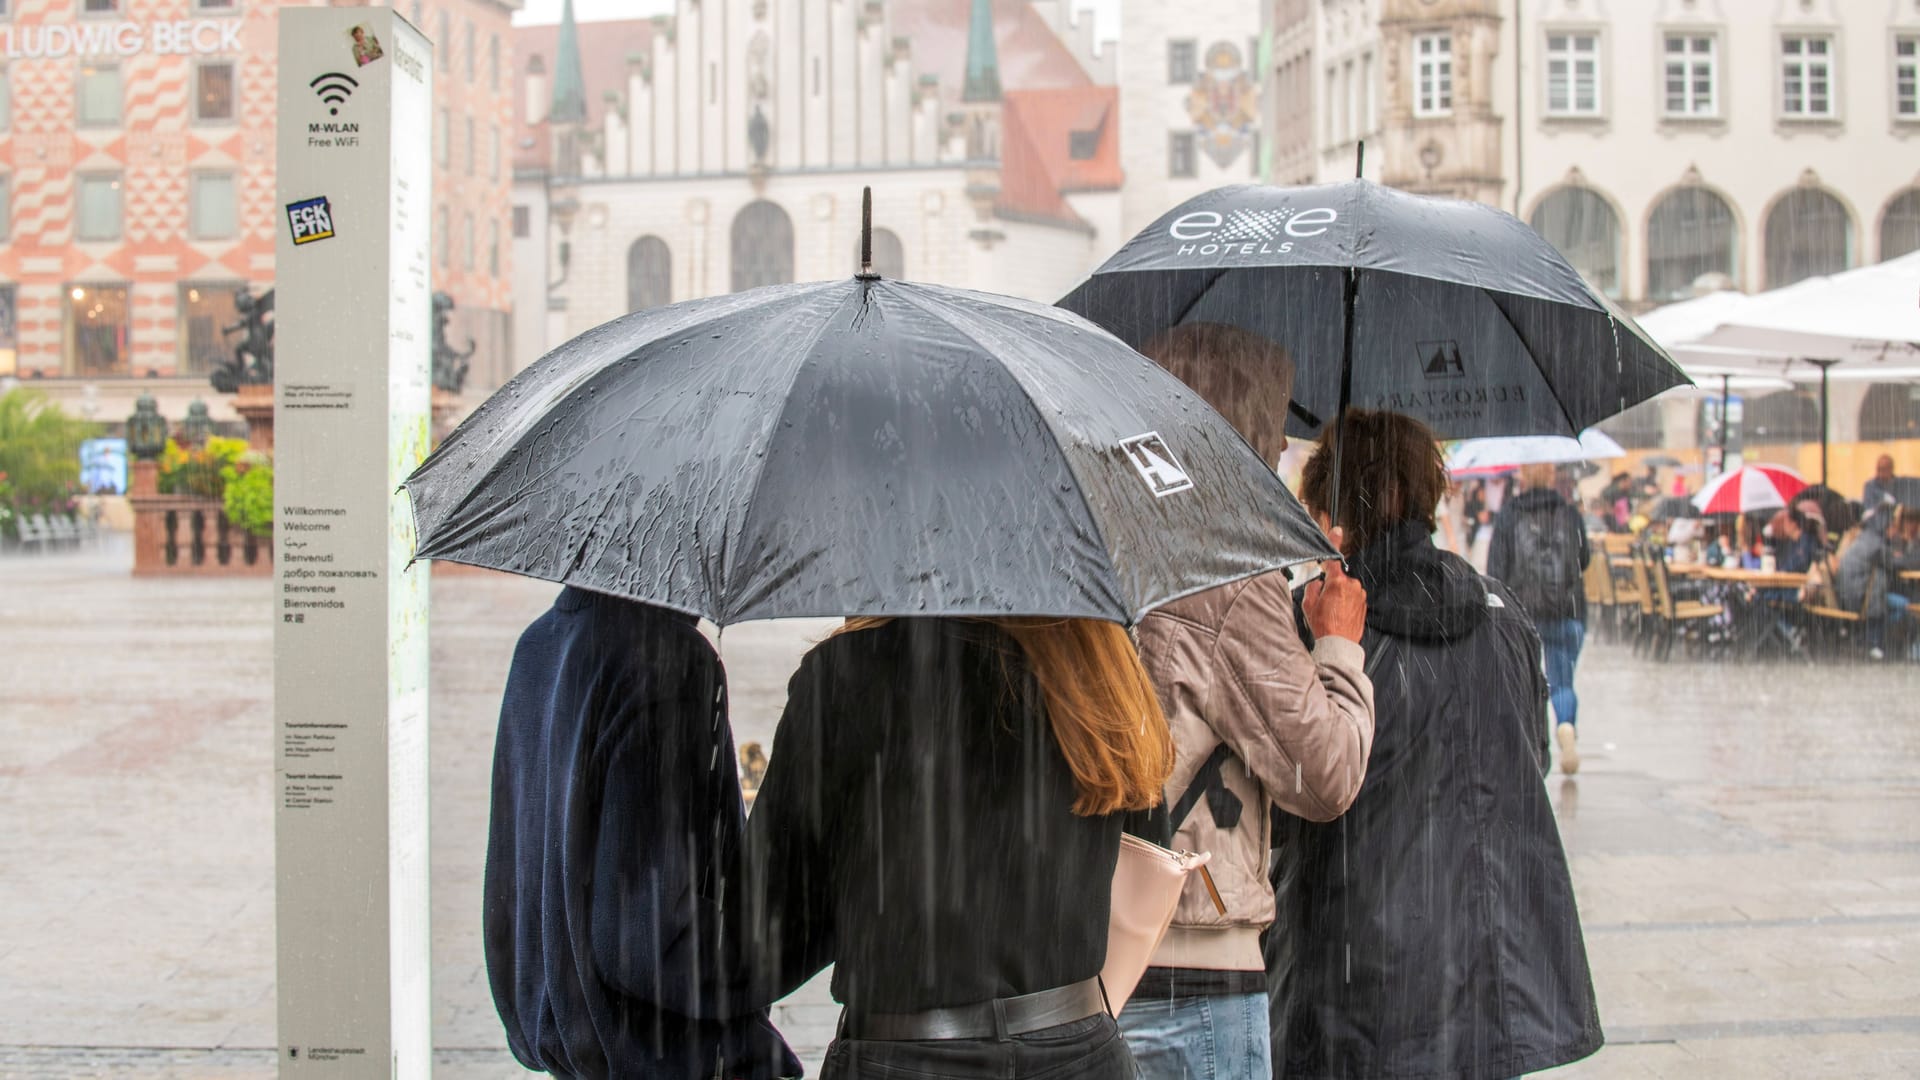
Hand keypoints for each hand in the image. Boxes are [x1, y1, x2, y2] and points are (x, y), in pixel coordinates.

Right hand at [1303, 528, 1366, 642]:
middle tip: (1323, 602)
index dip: (1334, 542)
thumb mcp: (1308, 605)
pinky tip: (1339, 615)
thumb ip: (1313, 588)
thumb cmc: (1324, 626)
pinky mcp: (1363, 604)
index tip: (1337, 531)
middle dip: (1330, 585)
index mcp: (1336, 582)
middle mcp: (1351, 586)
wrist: (1339, 644)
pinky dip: (1345, 603)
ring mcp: (1359, 595)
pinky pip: (1352, 598)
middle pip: (1338, 578)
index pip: (1332, 559)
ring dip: (1339, 595)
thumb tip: (1317, 583)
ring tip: (1331, 612)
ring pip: (1345, 589)